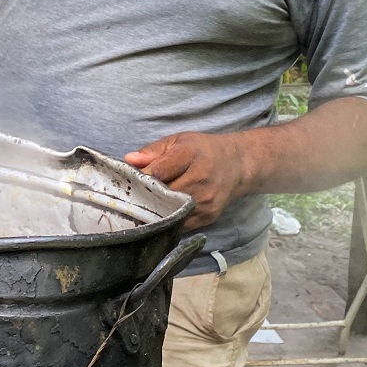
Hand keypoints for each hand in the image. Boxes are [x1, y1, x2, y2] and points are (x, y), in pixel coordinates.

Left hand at [126, 133, 247, 229]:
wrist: (237, 165)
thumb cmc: (202, 151)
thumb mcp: (178, 141)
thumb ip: (153, 151)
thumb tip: (129, 160)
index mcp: (189, 155)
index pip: (159, 171)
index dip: (141, 180)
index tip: (130, 184)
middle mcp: (199, 178)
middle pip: (163, 195)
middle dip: (145, 198)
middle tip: (132, 199)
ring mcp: (205, 200)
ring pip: (170, 213)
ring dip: (155, 213)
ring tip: (145, 208)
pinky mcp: (208, 216)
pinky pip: (180, 225)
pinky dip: (168, 222)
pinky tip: (162, 216)